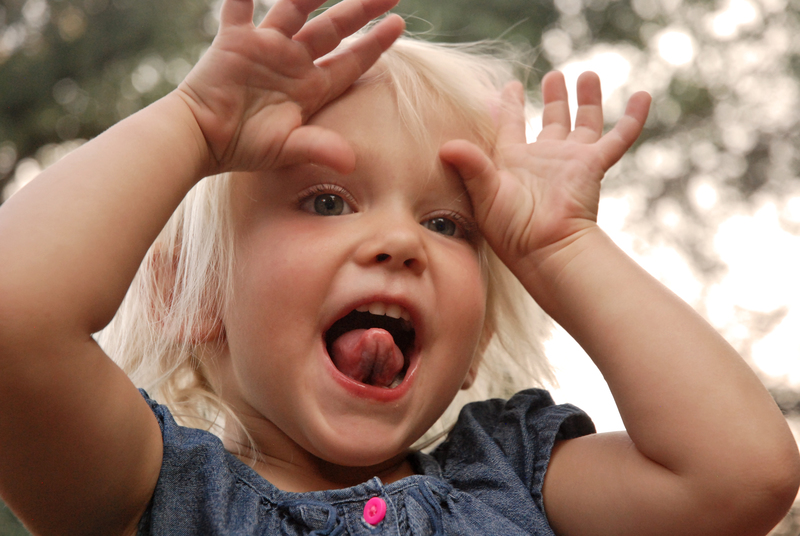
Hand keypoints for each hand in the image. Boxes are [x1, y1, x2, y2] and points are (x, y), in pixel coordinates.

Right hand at [177, 0, 404, 174]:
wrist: (200, 139)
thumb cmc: (244, 147)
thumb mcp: (286, 148)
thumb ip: (319, 148)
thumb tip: (352, 162)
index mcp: (311, 87)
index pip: (351, 61)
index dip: (376, 43)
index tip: (399, 24)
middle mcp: (293, 62)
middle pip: (334, 28)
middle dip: (360, 10)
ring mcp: (265, 47)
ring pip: (295, 7)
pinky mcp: (235, 40)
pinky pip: (241, 5)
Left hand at [440, 71, 649, 274]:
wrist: (546, 248)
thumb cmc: (511, 228)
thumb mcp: (484, 194)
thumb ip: (470, 166)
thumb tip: (446, 146)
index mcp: (514, 161)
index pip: (512, 125)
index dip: (511, 106)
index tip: (509, 87)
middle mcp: (544, 158)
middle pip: (552, 120)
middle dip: (554, 98)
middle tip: (553, 76)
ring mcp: (571, 161)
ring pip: (584, 122)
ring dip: (586, 99)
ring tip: (587, 74)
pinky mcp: (593, 166)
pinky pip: (619, 137)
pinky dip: (632, 117)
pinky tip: (643, 95)